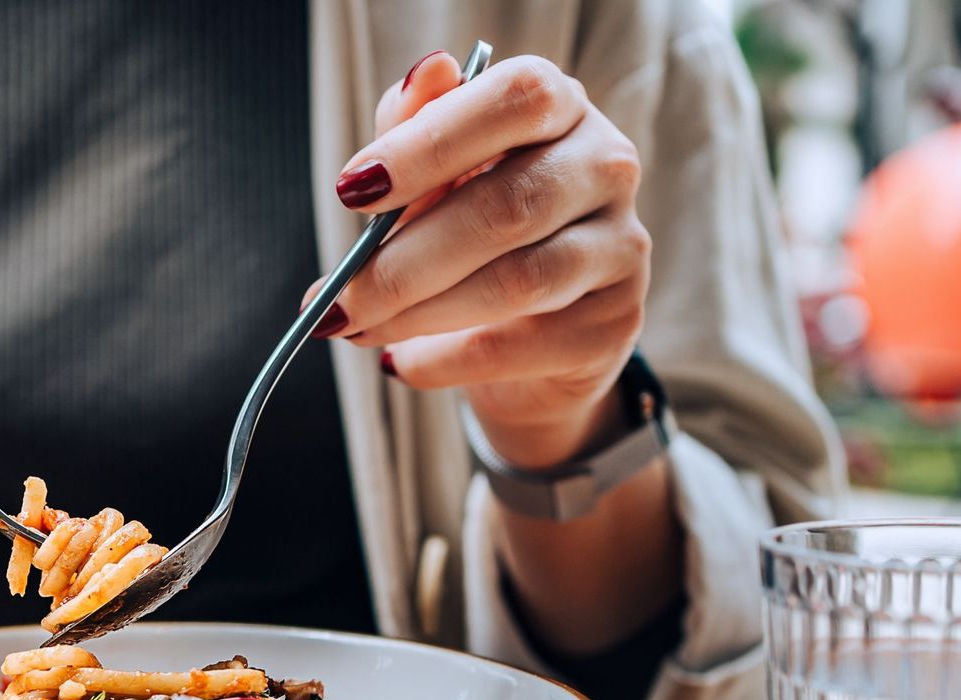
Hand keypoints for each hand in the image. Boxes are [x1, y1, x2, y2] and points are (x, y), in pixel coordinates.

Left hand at [317, 52, 649, 469]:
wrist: (528, 338)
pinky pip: (521, 346)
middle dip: (405, 261)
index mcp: (560, 108)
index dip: (430, 143)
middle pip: (509, 205)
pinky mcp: (613, 325)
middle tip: (338, 298)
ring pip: (517, 280)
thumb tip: (424, 75)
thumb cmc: (470, 232)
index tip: (353, 191)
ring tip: (358, 328)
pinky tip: (402, 362)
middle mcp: (606, 166)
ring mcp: (622, 247)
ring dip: (419, 313)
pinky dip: (447, 360)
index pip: (516, 100)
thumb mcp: (433, 176)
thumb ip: (415, 128)